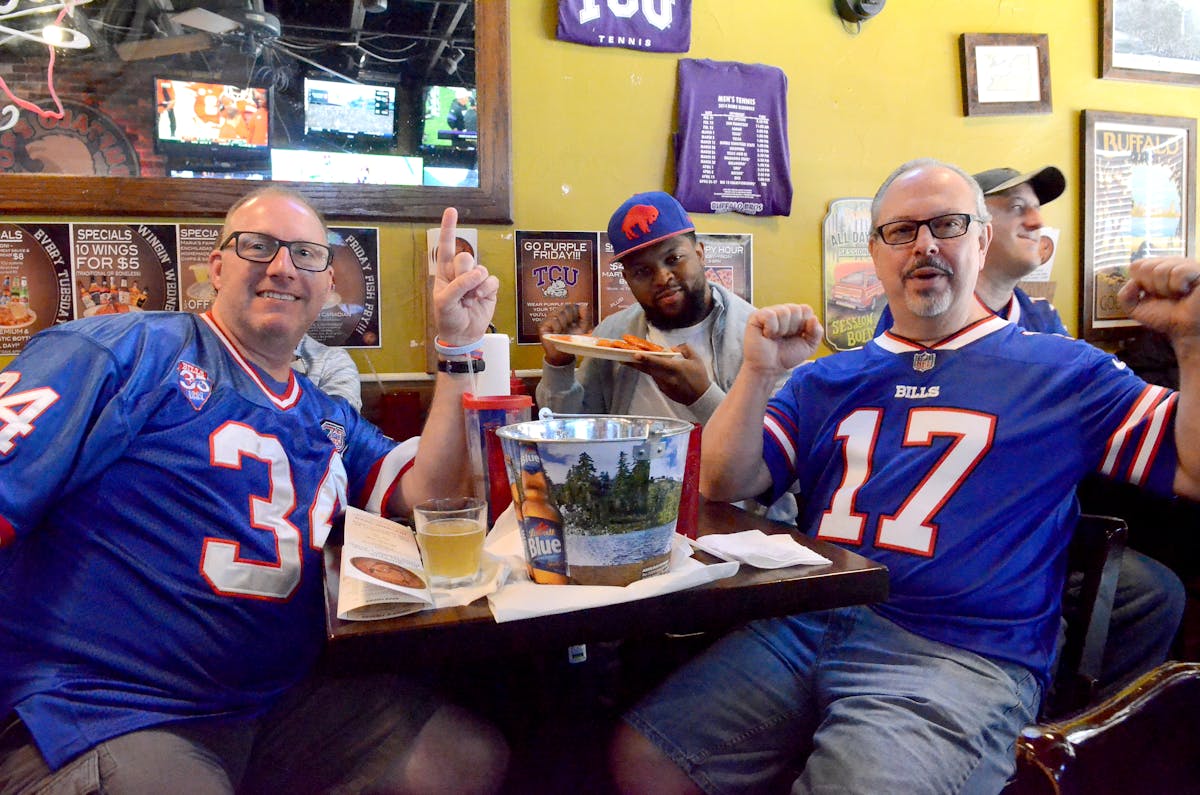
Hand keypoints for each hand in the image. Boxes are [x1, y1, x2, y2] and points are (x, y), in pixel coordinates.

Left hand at [433, 207, 498, 345]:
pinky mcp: (489, 288)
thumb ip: (458, 285)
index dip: (449, 228)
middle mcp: (460, 272)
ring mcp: (476, 279)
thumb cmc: (448, 317)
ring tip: (470, 299)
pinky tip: (480, 298)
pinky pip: (492, 279)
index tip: (452, 210)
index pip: (446, 247)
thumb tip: (477, 274)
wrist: (463, 335)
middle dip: (463, 272)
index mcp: (444, 272)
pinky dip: (486, 289)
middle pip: (465, 256)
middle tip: (461, 289)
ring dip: (475, 284)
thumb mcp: (445, 302)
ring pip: (480, 268)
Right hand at [538, 303, 591, 365]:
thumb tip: (584, 305)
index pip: (572, 305)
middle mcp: (557, 314)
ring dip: (564, 324)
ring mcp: (549, 319)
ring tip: (563, 331)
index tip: (577, 323)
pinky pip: (553, 320)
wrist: (563, 355)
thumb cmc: (571, 342)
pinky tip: (557, 333)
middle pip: (566, 307)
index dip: (577, 313)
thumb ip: (585, 316)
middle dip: (571, 318)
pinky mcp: (543, 325)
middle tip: (570, 328)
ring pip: (560, 313)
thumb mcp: (583, 329)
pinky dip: (558, 327)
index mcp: (566, 314)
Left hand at [627, 343, 710, 404]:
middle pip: (647, 369)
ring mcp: (663, 385)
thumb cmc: (699, 377)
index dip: (646, 358)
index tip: (635, 355)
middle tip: (621, 357)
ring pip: (650, 373)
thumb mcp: (696, 359)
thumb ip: (684, 348)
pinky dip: (652, 372)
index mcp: (675, 368)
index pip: (658, 362)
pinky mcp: (663, 390)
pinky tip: (651, 367)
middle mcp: (667, 377)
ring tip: (632, 358)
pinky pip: (655, 378)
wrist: (701, 397)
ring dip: (642, 366)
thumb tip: (671, 348)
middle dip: (634, 363)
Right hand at [744, 304, 822, 373]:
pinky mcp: (756, 316)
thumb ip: (817, 332)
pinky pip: (770, 315)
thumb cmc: (786, 356)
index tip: (797, 335)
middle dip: (793, 328)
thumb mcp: (809, 346)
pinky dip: (771, 328)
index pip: (806, 309)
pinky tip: (767, 335)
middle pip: (796, 309)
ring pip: (783, 312)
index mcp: (795, 316)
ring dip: (781, 330)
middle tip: (784, 337)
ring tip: (775, 337)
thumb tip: (813, 318)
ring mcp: (769, 313)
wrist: (770, 368)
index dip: (804, 324)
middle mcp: (782, 312)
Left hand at [1118, 257, 1199, 341]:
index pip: (1137, 265)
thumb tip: (1132, 281)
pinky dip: (1178, 285)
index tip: (1153, 295)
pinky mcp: (1198, 270)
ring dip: (1164, 289)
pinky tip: (1187, 291)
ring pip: (1159, 270)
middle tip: (1166, 296)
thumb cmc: (1166, 318)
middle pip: (1145, 266)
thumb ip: (1124, 296)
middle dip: (1152, 287)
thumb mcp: (1136, 309)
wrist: (1187, 330)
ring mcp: (1186, 264)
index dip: (1141, 284)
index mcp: (1157, 268)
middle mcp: (1172, 263)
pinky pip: (1179, 272)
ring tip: (1178, 295)